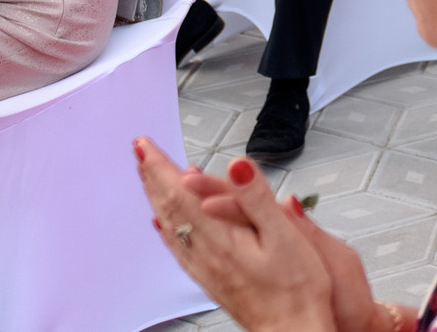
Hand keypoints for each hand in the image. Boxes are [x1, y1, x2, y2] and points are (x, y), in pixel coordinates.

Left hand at [135, 138, 368, 331]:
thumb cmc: (296, 292)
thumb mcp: (286, 236)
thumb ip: (257, 198)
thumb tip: (236, 166)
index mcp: (221, 237)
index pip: (181, 194)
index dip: (161, 166)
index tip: (145, 145)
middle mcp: (206, 253)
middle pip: (170, 207)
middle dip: (153, 176)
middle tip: (140, 152)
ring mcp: (206, 268)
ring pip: (171, 226)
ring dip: (157, 198)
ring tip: (149, 180)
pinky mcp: (212, 279)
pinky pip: (179, 247)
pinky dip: (168, 229)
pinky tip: (165, 227)